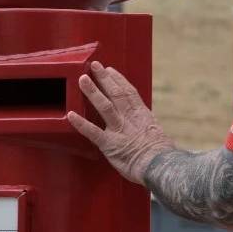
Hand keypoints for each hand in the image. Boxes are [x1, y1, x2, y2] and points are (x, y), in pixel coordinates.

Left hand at [67, 61, 173, 184]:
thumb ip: (148, 129)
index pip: (129, 92)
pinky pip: (93, 132)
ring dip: (93, 92)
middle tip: (93, 65)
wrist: (160, 166)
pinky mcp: (110, 144)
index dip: (118, 80)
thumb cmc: (161, 155)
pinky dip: (81, 123)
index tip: (110, 70)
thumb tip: (150, 130)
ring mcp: (119, 130)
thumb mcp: (158, 135)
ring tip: (82, 79)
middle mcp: (129, 119)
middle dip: (104, 78)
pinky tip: (71, 115)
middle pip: (116, 93)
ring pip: (104, 106)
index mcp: (142, 116)